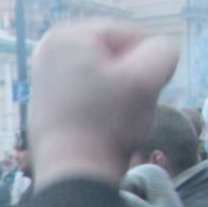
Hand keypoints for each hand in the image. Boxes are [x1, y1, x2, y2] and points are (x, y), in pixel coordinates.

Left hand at [27, 21, 180, 189]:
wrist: (74, 171)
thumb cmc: (108, 122)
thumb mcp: (148, 77)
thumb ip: (164, 50)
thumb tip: (157, 52)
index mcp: (66, 35)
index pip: (131, 36)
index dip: (144, 65)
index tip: (129, 93)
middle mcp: (48, 49)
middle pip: (115, 55)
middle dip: (128, 77)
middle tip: (121, 107)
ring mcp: (43, 76)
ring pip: (104, 75)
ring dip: (117, 92)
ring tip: (110, 118)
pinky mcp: (46, 101)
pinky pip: (88, 93)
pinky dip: (99, 106)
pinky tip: (97, 126)